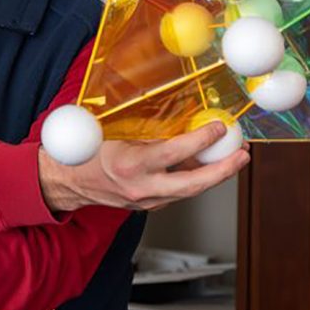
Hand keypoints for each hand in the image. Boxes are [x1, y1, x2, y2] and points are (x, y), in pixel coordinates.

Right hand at [38, 121, 248, 212]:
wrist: (66, 182)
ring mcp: (146, 201)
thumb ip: (138, 124)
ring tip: (234, 158)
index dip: (201, 140)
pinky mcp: (148, 205)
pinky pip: (178, 192)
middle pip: (194, 184)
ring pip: (189, 191)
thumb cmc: (83, 151)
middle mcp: (141, 188)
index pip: (176, 153)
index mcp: (131, 165)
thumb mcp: (108, 130)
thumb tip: (169, 104)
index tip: (218, 127)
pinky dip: (195, 178)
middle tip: (243, 155)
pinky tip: (205, 165)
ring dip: (214, 175)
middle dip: (224, 170)